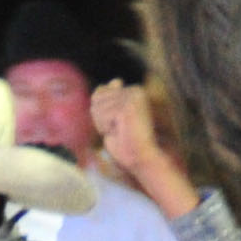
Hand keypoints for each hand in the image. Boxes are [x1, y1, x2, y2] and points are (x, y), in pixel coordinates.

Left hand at [91, 82, 196, 220]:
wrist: (144, 160)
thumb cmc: (129, 146)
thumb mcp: (114, 120)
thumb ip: (109, 101)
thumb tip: (114, 81)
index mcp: (134, 91)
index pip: (99, 95)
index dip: (101, 116)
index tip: (118, 127)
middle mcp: (135, 90)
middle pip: (96, 99)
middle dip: (101, 119)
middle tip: (120, 132)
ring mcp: (132, 97)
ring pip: (97, 107)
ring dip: (104, 125)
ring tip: (122, 133)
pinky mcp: (128, 107)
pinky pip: (102, 115)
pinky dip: (106, 128)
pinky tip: (121, 133)